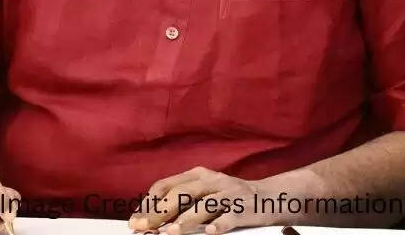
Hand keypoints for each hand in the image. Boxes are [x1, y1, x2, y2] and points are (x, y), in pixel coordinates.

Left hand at [128, 167, 269, 233]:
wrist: (269, 196)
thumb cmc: (227, 198)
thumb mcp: (203, 193)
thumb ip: (181, 202)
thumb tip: (151, 218)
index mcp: (197, 175)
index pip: (166, 185)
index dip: (149, 202)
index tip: (136, 219)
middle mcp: (211, 181)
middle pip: (182, 194)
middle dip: (161, 212)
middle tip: (145, 227)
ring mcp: (229, 194)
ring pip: (204, 205)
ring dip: (186, 219)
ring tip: (171, 232)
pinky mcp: (244, 209)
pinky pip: (230, 217)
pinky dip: (219, 224)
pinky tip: (210, 232)